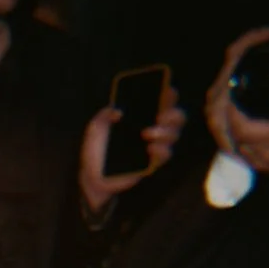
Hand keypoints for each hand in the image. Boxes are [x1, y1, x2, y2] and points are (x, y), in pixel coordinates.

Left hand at [79, 83, 186, 215]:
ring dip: (165, 133)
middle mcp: (154, 129)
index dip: (170, 95)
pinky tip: (150, 148)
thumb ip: (104, 115)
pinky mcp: (152, 163)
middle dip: (173, 115)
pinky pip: (165, 155)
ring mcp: (155, 146)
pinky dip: (161, 150)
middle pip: (176, 118)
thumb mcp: (95, 128)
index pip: (164, 101)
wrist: (92, 176)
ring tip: (146, 134)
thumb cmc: (95, 149)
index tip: (168, 90)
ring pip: (173, 135)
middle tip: (160, 116)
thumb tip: (118, 111)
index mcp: (143, 116)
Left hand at [204, 27, 268, 181]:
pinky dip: (232, 136)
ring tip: (228, 107)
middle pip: (232, 136)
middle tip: (226, 97)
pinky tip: (234, 123)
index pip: (243, 128)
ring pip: (231, 144)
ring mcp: (259, 162)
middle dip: (225, 116)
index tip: (232, 94)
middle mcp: (264, 154)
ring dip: (227, 127)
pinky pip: (237, 151)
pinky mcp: (258, 165)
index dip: (233, 112)